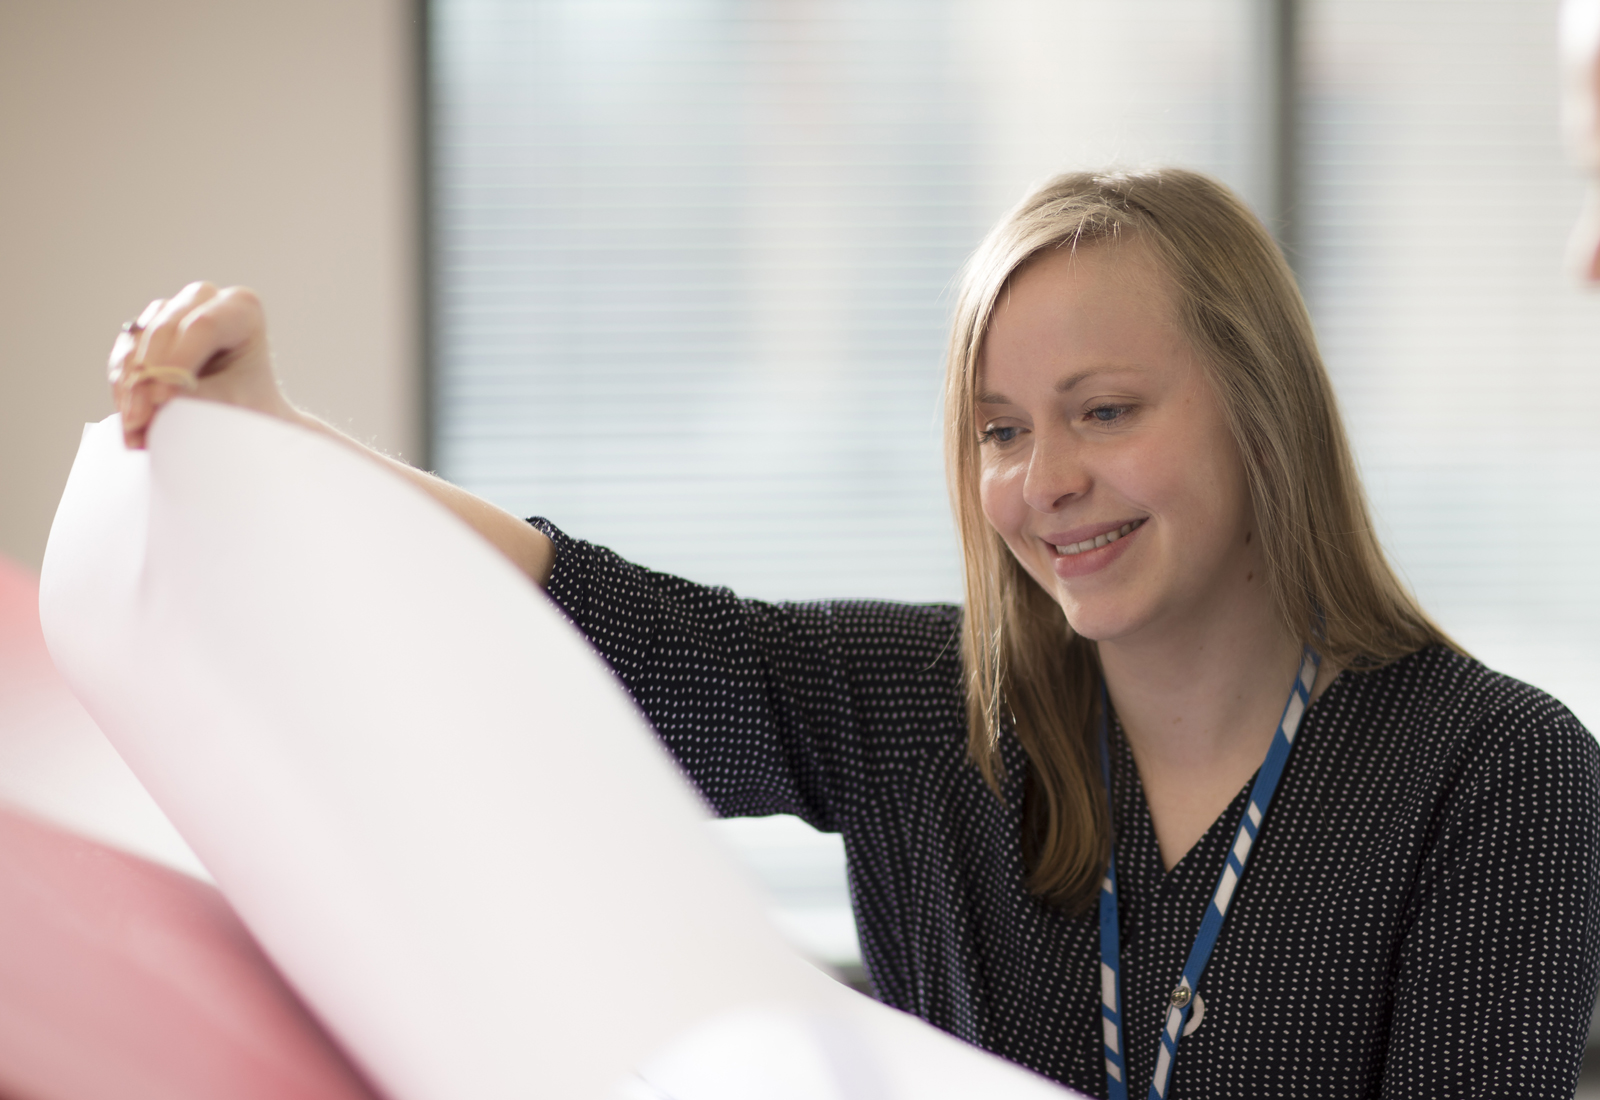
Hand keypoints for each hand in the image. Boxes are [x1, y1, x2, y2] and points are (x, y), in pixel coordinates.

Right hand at [110, 282, 297, 449]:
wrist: (246, 415)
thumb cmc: (253, 406)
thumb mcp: (238, 404)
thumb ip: (201, 396)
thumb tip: (156, 399)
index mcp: (242, 309)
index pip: (204, 326)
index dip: (179, 361)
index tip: (162, 400)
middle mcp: (204, 300)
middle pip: (165, 329)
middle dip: (148, 376)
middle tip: (139, 419)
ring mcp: (171, 311)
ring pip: (137, 341)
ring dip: (130, 386)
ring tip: (135, 429)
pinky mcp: (146, 331)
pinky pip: (124, 355)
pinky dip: (123, 389)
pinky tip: (130, 422)